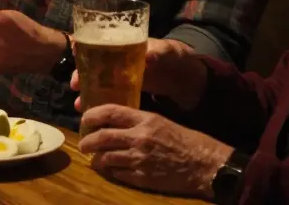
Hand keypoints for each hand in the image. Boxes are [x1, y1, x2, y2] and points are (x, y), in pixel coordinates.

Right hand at [71, 38, 206, 111]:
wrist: (183, 77)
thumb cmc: (172, 57)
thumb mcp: (167, 51)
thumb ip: (158, 52)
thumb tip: (150, 56)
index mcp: (124, 43)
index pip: (98, 40)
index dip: (84, 44)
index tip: (75, 50)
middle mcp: (116, 59)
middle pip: (91, 63)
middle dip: (80, 73)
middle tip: (74, 85)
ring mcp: (118, 75)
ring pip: (95, 81)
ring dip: (85, 90)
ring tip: (79, 104)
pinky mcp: (123, 90)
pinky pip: (106, 94)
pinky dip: (97, 101)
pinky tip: (90, 110)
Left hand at [79, 105, 233, 198]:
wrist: (204, 164)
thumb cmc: (185, 140)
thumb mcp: (160, 121)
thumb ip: (137, 120)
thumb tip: (113, 121)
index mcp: (145, 119)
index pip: (110, 112)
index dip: (92, 115)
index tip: (84, 119)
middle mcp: (139, 138)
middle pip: (102, 137)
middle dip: (87, 141)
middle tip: (83, 144)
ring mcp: (140, 159)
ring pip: (107, 158)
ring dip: (97, 159)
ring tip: (94, 159)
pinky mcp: (143, 177)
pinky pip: (118, 174)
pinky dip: (111, 171)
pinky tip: (110, 170)